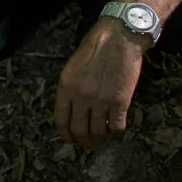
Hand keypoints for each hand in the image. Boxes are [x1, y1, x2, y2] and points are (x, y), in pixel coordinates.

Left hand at [53, 18, 146, 149]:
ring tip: (104, 133)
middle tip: (89, 144)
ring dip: (101, 136)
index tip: (71, 140)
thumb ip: (71, 89)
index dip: (66, 134)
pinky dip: (116, 129)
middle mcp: (81, 96)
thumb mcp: (73, 67)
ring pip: (98, 131)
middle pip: (79, 130)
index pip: (61, 120)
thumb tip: (73, 110)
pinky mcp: (120, 102)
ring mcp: (100, 101)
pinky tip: (116, 124)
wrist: (119, 38)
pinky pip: (117, 126)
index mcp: (66, 87)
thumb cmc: (95, 48)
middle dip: (84, 141)